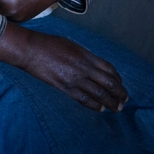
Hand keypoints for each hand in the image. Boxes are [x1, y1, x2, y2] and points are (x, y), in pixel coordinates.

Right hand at [0, 23, 127, 111]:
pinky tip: (99, 108)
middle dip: (119, 93)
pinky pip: (83, 99)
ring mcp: (75, 78)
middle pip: (108, 83)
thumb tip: (95, 67)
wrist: (30, 50)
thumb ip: (85, 57)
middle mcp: (84, 68)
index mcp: (86, 55)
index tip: (120, 85)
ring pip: (99, 94)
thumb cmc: (48, 44)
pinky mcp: (65, 87)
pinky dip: (94, 105)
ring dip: (110, 102)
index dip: (118, 79)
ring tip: (116, 108)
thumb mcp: (71, 45)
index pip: (109, 70)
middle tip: (124, 100)